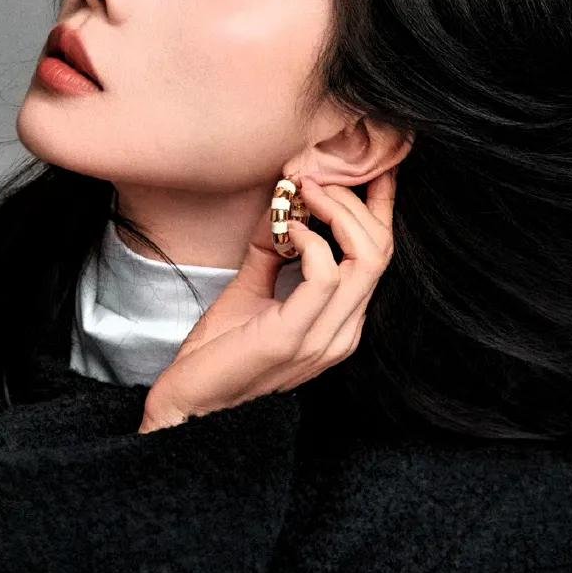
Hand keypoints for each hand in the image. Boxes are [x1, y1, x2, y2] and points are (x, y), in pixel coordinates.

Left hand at [139, 169, 397, 431]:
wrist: (190, 407)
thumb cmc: (217, 355)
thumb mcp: (251, 291)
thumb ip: (272, 252)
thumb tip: (282, 204)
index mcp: (340, 322)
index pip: (379, 256)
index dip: (380, 205)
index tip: (364, 165)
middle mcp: (343, 333)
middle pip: (382, 250)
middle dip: (354, 200)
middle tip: (314, 177)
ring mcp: (323, 340)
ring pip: (366, 258)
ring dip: (336, 211)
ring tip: (302, 193)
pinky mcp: (294, 339)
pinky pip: (326, 274)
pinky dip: (310, 239)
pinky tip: (285, 231)